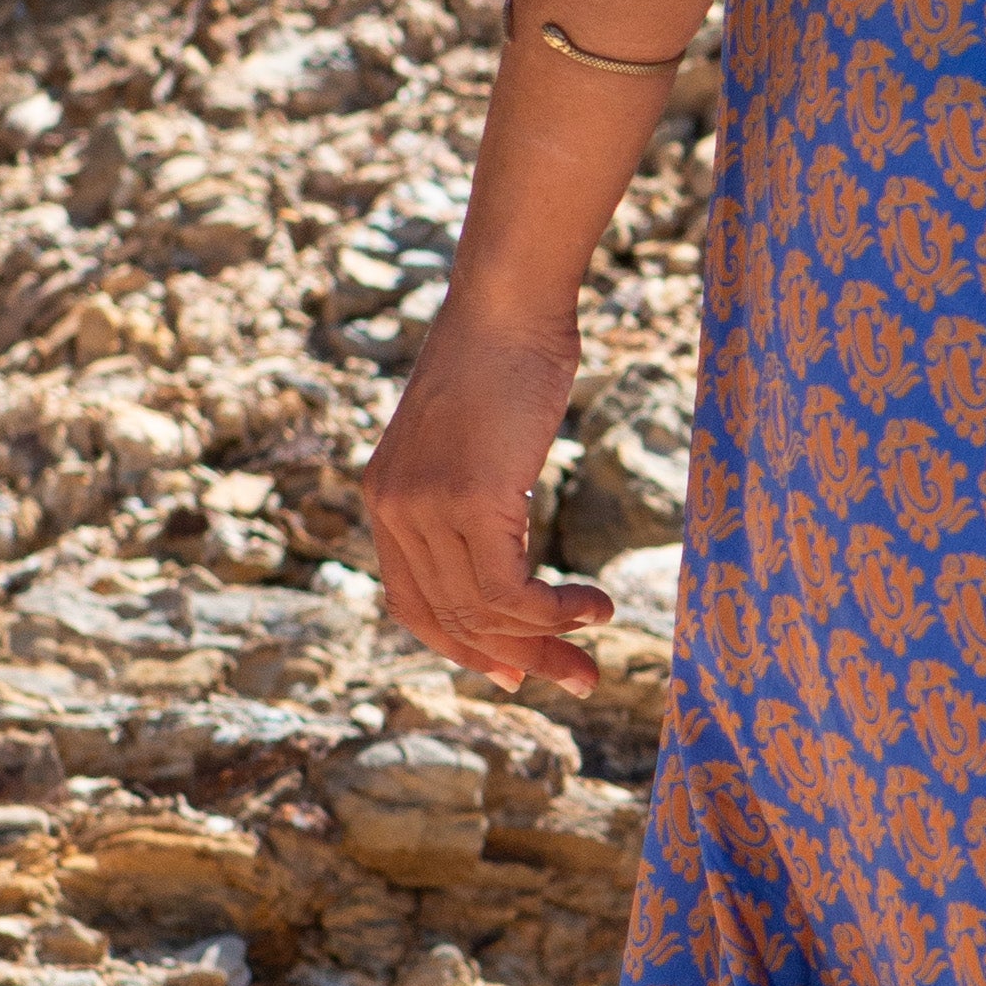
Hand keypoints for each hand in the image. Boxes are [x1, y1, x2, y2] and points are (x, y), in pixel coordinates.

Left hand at [361, 290, 611, 693]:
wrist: (509, 305)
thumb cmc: (507, 358)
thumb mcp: (474, 440)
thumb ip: (472, 496)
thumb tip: (506, 539)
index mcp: (385, 498)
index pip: (412, 603)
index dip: (465, 646)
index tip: (515, 671)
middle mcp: (392, 509)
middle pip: (449, 618)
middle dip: (518, 658)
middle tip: (578, 680)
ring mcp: (425, 506)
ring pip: (482, 611)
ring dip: (547, 638)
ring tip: (600, 632)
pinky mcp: (469, 500)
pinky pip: (508, 589)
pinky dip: (555, 611)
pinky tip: (596, 603)